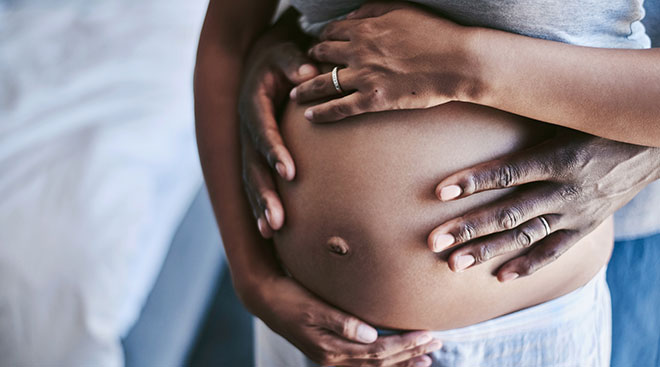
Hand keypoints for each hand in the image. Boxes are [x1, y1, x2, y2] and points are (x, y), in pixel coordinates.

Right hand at [238, 11, 318, 237]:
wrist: (262, 62)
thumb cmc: (281, 57)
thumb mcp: (286, 52)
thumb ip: (295, 61)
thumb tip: (307, 72)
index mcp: (254, 104)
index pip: (263, 131)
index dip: (274, 151)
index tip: (290, 173)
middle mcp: (247, 129)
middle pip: (253, 165)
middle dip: (265, 193)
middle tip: (279, 220)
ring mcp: (248, 144)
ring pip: (251, 179)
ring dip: (260, 206)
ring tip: (272, 231)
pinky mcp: (254, 155)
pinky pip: (255, 182)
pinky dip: (259, 205)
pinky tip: (269, 231)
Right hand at [246, 276, 441, 366]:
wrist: (264, 298)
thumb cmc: (288, 297)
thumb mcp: (311, 306)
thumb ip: (341, 321)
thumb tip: (371, 335)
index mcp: (330, 349)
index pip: (376, 353)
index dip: (404, 346)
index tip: (427, 335)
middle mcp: (333, 358)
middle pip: (380, 362)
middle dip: (410, 353)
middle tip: (437, 342)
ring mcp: (332, 357)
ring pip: (374, 366)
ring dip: (402, 362)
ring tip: (428, 357)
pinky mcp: (332, 351)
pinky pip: (365, 362)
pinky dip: (386, 361)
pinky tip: (399, 357)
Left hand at [290, 1, 480, 122]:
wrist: (456, 61)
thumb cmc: (435, 33)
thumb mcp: (403, 9)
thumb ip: (373, 9)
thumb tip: (351, 16)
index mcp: (366, 27)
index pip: (332, 32)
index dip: (322, 38)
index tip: (318, 45)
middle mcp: (359, 51)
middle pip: (323, 55)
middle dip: (310, 60)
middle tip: (304, 67)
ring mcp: (364, 76)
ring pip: (325, 82)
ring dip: (306, 88)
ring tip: (295, 93)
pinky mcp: (373, 100)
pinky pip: (339, 108)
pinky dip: (321, 113)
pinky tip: (309, 117)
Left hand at [427, 130, 659, 280]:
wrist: (653, 144)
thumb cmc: (595, 124)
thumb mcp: (564, 118)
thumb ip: (526, 126)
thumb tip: (480, 105)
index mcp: (558, 156)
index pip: (508, 173)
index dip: (473, 182)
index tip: (439, 193)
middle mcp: (566, 189)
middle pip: (509, 212)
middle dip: (469, 228)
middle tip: (434, 241)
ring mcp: (577, 212)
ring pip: (525, 236)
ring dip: (488, 251)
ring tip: (453, 264)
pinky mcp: (586, 227)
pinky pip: (554, 251)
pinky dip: (528, 265)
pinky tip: (499, 277)